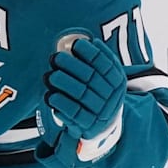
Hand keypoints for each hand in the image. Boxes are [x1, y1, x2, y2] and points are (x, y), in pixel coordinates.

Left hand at [36, 35, 125, 161]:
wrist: (101, 125)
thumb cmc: (97, 93)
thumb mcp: (105, 78)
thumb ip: (100, 61)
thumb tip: (90, 42)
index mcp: (117, 82)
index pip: (106, 64)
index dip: (91, 52)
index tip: (76, 44)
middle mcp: (111, 97)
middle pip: (90, 77)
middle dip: (71, 64)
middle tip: (56, 57)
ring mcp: (100, 112)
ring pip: (80, 93)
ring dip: (62, 82)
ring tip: (50, 75)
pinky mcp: (87, 125)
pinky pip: (72, 112)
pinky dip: (60, 102)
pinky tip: (50, 95)